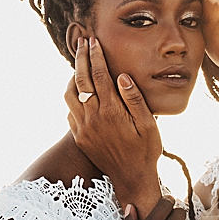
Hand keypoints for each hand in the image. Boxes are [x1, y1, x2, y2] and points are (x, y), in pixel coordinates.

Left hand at [65, 38, 162, 211]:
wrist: (132, 178)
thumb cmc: (145, 150)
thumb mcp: (148, 124)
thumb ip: (135, 99)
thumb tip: (122, 76)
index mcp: (112, 111)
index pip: (100, 76)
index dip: (96, 56)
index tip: (94, 41)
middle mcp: (93, 118)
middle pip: (81, 80)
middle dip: (81, 58)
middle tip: (81, 42)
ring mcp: (83, 128)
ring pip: (70, 95)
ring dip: (73, 77)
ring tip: (79, 65)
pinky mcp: (79, 137)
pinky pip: (70, 111)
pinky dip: (72, 97)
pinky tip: (80, 91)